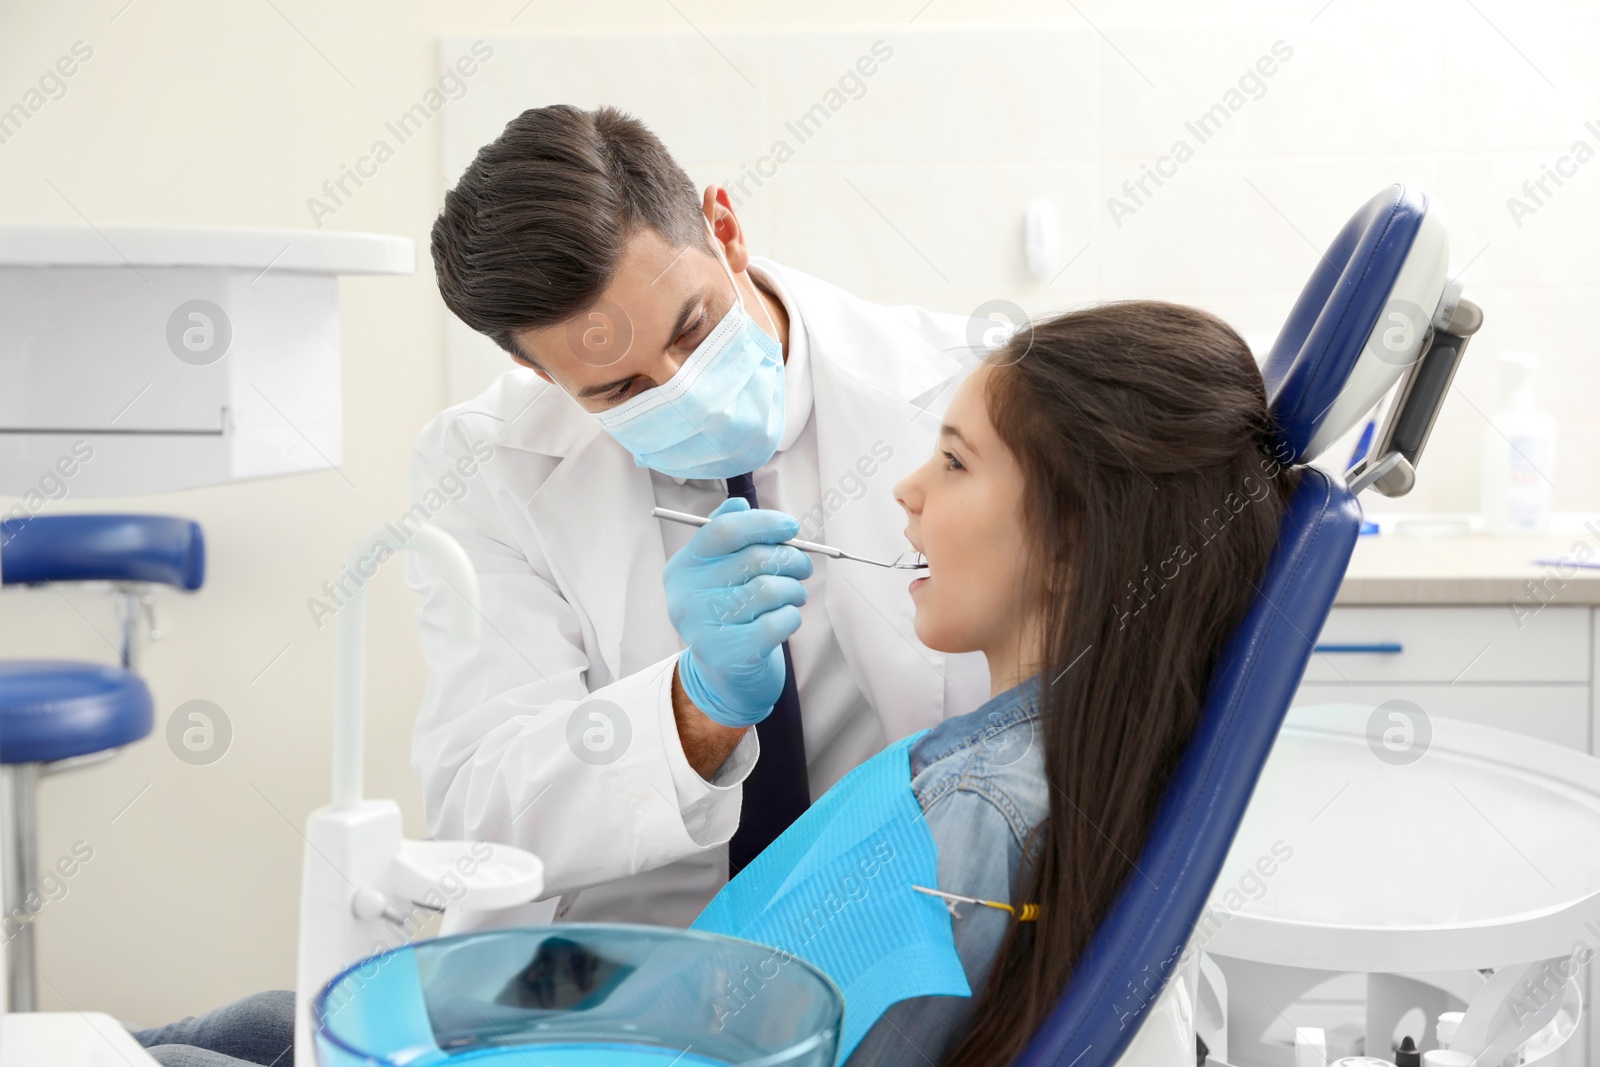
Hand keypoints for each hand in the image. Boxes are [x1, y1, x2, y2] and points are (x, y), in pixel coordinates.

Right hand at [662, 497, 811, 726]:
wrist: (723, 678)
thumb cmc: (728, 615)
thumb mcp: (716, 574)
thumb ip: (725, 536)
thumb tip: (739, 504)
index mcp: (682, 569)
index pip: (724, 530)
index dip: (764, 523)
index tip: (790, 527)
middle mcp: (687, 597)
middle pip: (753, 558)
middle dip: (790, 558)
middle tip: (802, 567)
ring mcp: (704, 629)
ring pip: (770, 589)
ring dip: (794, 589)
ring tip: (795, 594)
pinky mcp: (730, 655)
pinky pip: (778, 622)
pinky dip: (792, 616)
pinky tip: (787, 618)